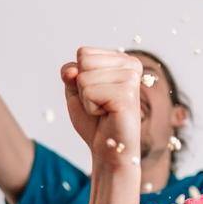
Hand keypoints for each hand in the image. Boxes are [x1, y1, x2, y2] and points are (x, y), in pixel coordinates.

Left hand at [60, 48, 141, 166]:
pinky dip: (90, 108)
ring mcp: (131, 79)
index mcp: (123, 60)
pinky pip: (89, 92)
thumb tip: (72, 70)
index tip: (96, 94)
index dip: (80, 77)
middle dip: (83, 87)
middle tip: (100, 104)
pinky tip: (107, 115)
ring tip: (104, 110)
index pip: (83, 53)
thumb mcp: (76, 90)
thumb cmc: (95, 121)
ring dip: (87, 99)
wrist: (107, 151)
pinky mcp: (127, 95)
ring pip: (84, 77)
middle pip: (83, 61)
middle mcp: (131, 65)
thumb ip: (70, 73)